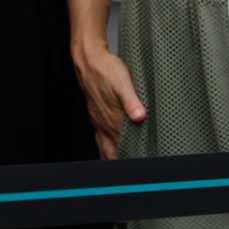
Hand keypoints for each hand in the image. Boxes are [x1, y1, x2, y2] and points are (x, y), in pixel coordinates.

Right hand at [72, 39, 144, 160]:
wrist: (88, 60)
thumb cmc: (106, 69)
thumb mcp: (123, 82)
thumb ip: (131, 101)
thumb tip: (140, 116)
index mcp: (112, 119)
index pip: (122, 147)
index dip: (130, 157)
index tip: (139, 164)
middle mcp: (104, 123)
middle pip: (111, 152)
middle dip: (119, 162)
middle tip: (130, 168)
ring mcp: (99, 121)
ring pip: (104, 147)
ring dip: (112, 157)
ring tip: (121, 164)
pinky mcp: (96, 115)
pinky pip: (100, 138)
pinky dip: (106, 147)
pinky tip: (111, 146)